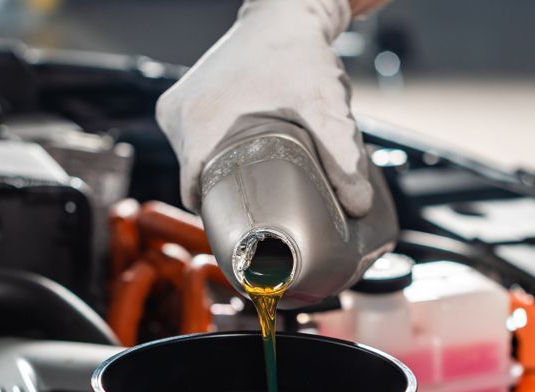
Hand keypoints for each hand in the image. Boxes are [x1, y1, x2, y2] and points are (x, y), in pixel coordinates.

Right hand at [156, 0, 372, 215]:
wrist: (284, 14)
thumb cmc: (298, 54)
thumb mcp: (325, 107)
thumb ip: (344, 158)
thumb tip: (358, 204)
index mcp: (198, 124)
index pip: (197, 195)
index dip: (223, 217)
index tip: (249, 228)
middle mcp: (178, 117)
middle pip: (197, 181)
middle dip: (229, 196)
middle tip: (264, 206)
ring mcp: (177, 108)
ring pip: (196, 164)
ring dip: (223, 174)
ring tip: (255, 181)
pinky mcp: (181, 102)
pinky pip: (194, 144)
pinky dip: (217, 154)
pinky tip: (243, 159)